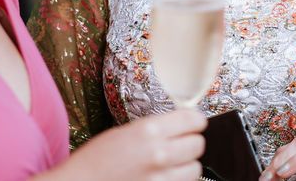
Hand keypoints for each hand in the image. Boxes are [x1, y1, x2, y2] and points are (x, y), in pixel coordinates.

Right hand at [43, 109, 206, 180]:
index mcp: (149, 131)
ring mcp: (161, 179)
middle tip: (179, 144)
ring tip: (170, 165)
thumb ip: (155, 128)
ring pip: (195, 169)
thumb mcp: (125, 132)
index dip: (195, 121)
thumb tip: (181, 125)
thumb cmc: (97, 159)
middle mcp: (159, 154)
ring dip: (186, 166)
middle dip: (190, 143)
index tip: (193, 123)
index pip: (194, 120)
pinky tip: (162, 178)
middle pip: (198, 145)